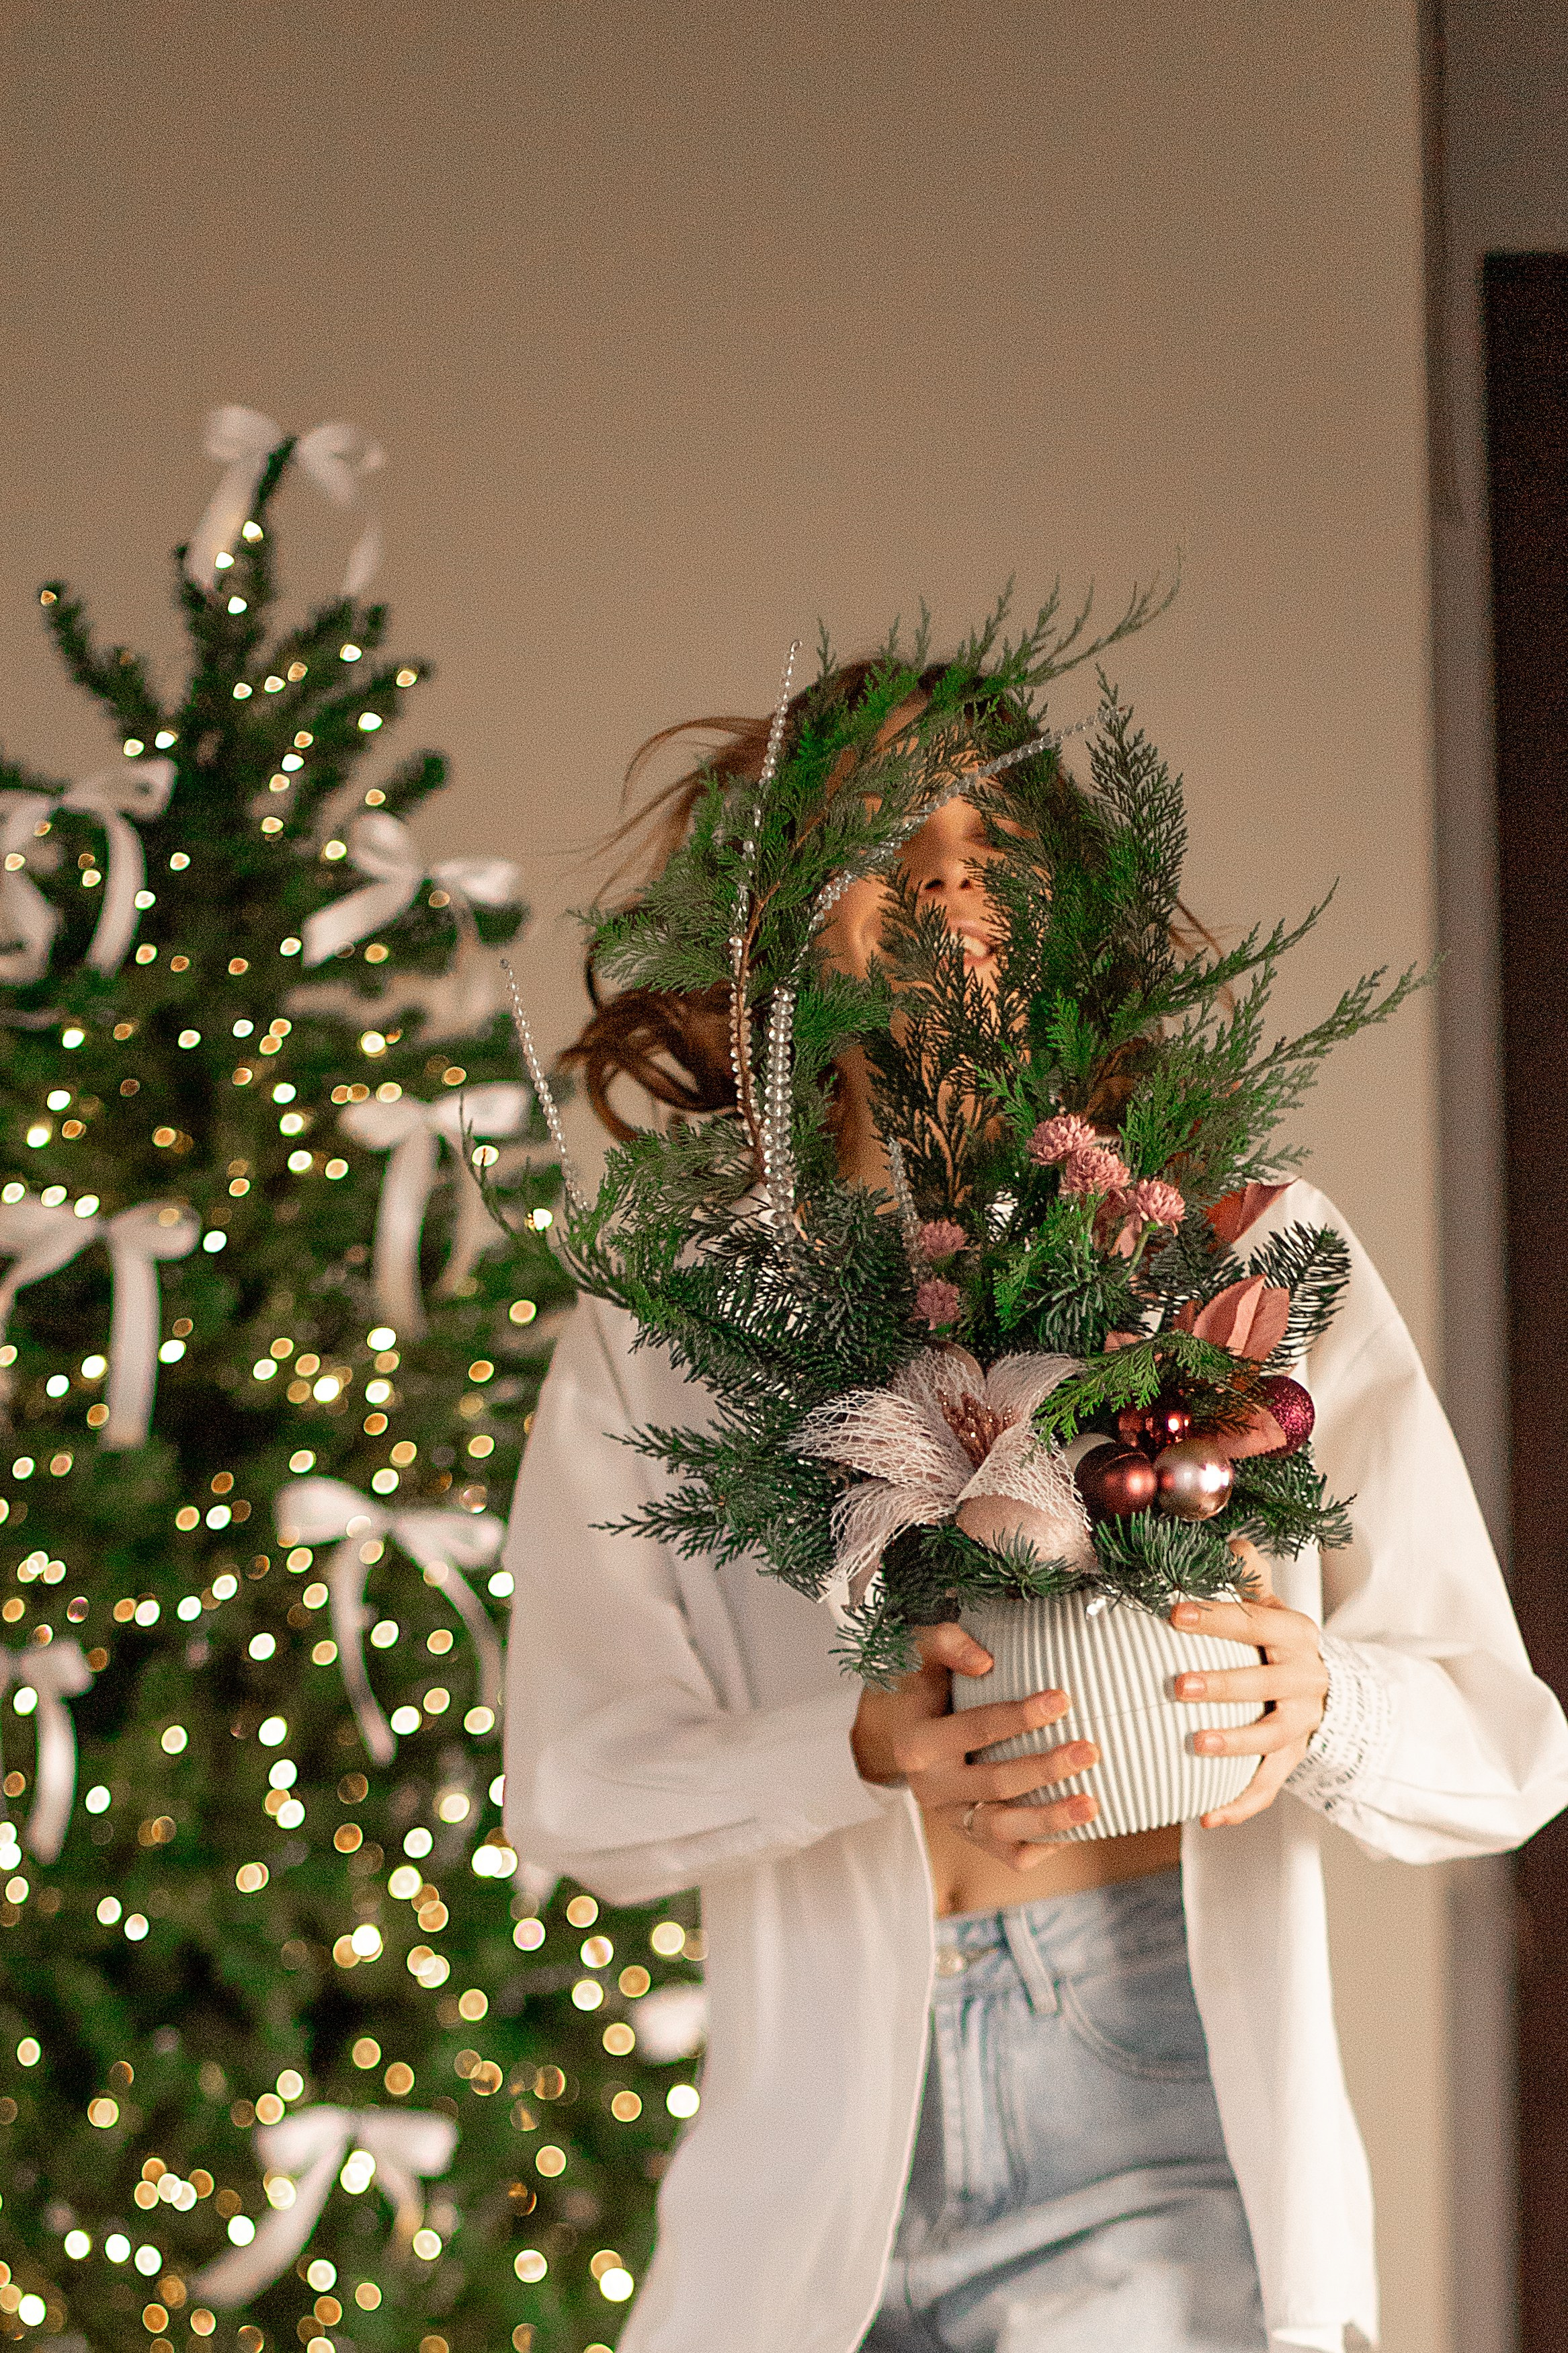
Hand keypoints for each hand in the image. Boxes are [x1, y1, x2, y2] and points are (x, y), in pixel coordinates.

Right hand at [851, 1621, 1099, 1870]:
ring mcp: (950, 1817)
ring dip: (1051, 1819)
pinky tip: (1077, 1829)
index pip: (975, 1729)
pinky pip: (1010, 1855)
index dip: (1019, 1716)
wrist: (894, 1733)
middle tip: (1090, 1750)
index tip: (1063, 1699)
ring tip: (1093, 1805)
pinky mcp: (969, 1836)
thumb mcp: (919, 1655)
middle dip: (1045, 1770)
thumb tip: (986, 1661)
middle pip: (994, 1785)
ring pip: (1003, 1830)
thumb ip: (946, 1643)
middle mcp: (930, 1787)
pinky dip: (1044, 1846)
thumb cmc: (919, 1686)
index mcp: (917, 1743)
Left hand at [1171, 1537, 1328, 1827]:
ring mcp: (1302, 1725)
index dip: (1217, 1616)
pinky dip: (1240, 1805)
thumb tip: (1228, 1541)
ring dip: (1234, 1743)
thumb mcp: (1269, 1605)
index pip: (1256, 1621)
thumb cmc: (1276, 1641)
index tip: (1174, 1612)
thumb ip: (1246, 1577)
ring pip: (1272, 1738)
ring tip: (1193, 1744)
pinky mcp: (1294, 1761)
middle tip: (1177, 1685)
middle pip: (1266, 1683)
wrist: (1326, 1689)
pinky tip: (1204, 1817)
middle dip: (1223, 1684)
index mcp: (1295, 1635)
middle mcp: (1306, 1680)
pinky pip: (1269, 1787)